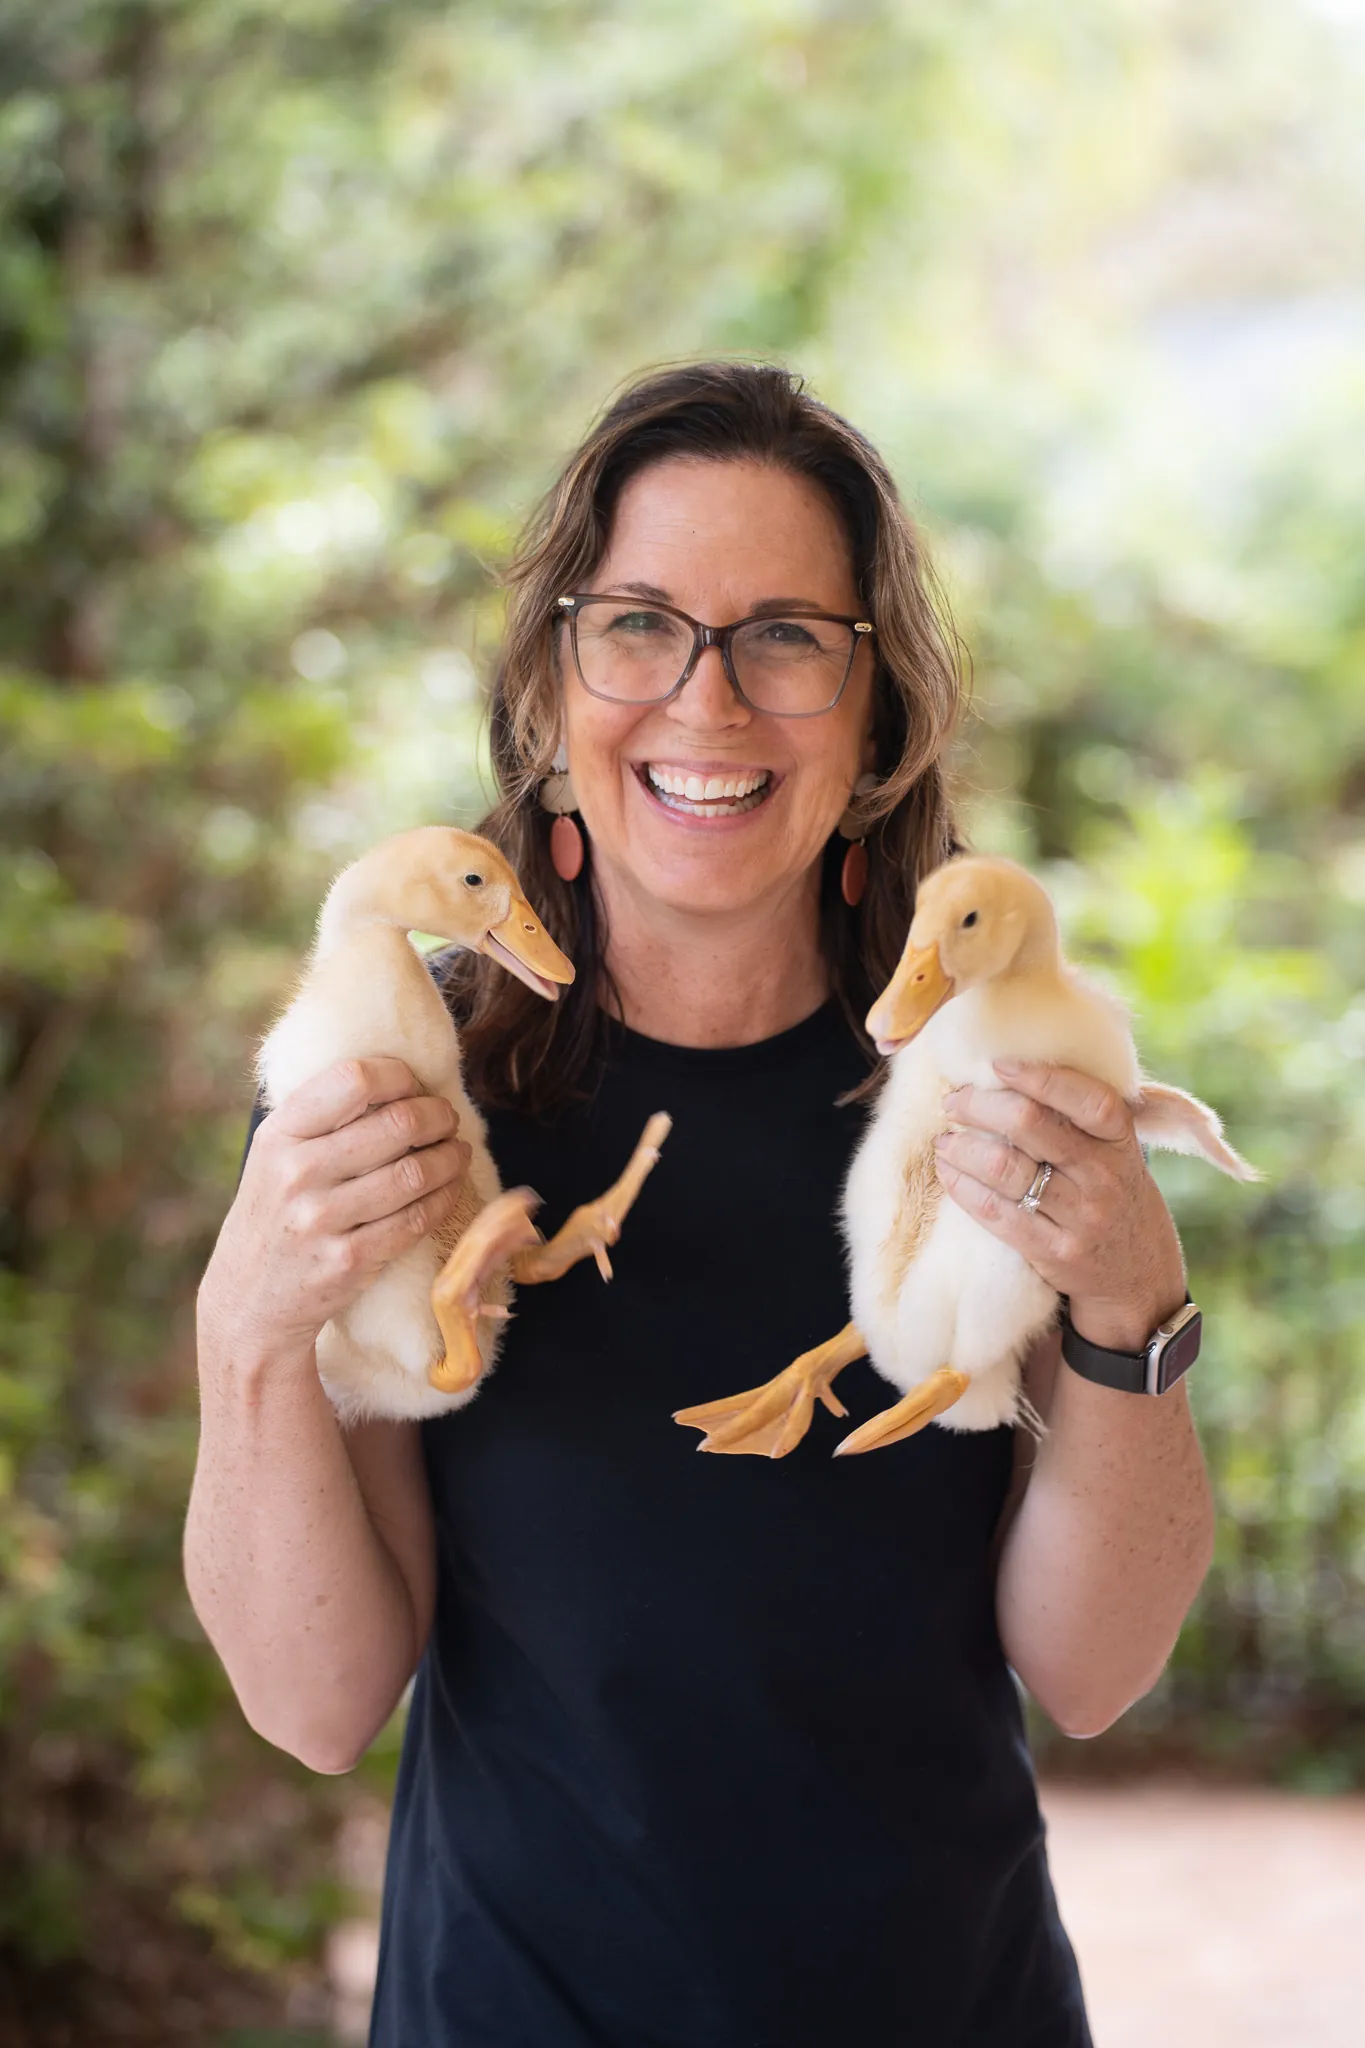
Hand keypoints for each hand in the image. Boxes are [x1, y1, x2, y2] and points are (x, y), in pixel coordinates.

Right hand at [198, 1058, 471, 1368]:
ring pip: (414, 1172)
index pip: (353, 1080)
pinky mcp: (349, 1261)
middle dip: (437, 1116)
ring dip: (450, 1157)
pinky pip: (417, 1218)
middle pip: (397, 1123)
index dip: (399, 1076)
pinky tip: (450, 1187)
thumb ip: (321, 1119)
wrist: (250, 1299)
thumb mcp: (275, 1156)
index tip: (415, 1085)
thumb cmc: (275, 1213)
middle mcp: (297, 1173)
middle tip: (448, 1119)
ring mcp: (322, 1220)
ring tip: (457, 1150)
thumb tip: (400, 1080)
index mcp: (279, 1136)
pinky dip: (445, 1197)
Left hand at [932, 1061, 1186, 1351]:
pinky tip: (948, 1173)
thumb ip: (1081, 1121)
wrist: (1138, 1281)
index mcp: (1120, 1142)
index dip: (1039, 1076)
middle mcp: (1103, 1176)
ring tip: (946, 1140)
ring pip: (1003, 1168)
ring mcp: (1080, 1217)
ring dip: (961, 1147)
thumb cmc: (1115, 1201)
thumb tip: (1013, 1074)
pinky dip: (963, 1187)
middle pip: (1029, 1125)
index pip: (1087, 1099)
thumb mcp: (1118, 1157)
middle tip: (954, 1102)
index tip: (998, 1065)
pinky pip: (996, 1212)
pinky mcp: (1054, 1251)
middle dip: (979, 1106)